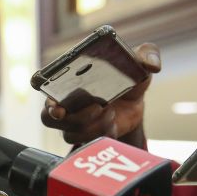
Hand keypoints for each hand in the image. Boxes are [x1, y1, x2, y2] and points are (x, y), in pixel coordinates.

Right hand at [41, 43, 160, 147]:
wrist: (135, 101)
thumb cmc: (127, 76)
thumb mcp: (137, 61)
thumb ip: (147, 54)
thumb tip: (152, 65)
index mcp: (66, 80)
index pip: (44, 92)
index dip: (48, 102)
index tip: (58, 108)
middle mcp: (63, 102)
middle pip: (49, 119)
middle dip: (72, 118)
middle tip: (96, 107)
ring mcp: (72, 122)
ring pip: (71, 133)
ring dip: (94, 124)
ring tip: (110, 111)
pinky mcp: (85, 136)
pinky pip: (87, 141)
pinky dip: (102, 131)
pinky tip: (112, 121)